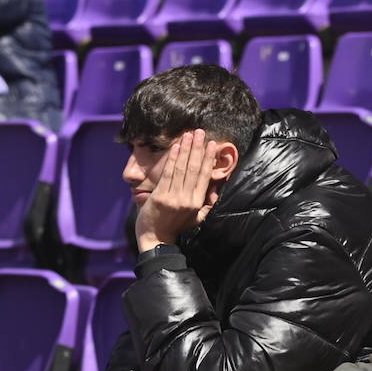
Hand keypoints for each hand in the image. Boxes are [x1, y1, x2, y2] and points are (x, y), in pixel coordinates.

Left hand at [134, 129, 217, 251]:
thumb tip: (215, 190)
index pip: (204, 176)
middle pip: (194, 169)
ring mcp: (173, 196)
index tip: (212, 144)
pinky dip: (172, 159)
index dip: (208, 159)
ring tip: (189, 135)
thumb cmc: (176, 227)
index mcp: (197, 203)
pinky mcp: (160, 195)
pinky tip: (176, 147)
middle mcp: (187, 198)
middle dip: (198, 148)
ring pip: (181, 168)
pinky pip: (168, 173)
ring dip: (186, 149)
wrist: (156, 238)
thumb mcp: (197, 218)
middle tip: (200, 132)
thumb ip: (206, 204)